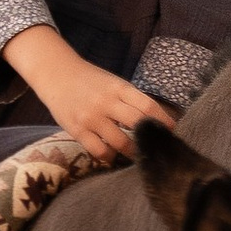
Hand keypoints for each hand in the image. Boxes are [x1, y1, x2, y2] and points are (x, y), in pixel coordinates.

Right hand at [2, 27, 175, 163]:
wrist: (56, 73)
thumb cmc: (90, 80)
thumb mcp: (113, 83)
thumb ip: (131, 100)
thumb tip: (158, 119)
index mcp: (119, 88)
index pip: (148, 106)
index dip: (164, 122)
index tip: (173, 132)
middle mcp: (106, 102)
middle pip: (138, 125)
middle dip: (151, 139)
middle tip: (158, 149)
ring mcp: (91, 117)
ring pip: (120, 142)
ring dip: (133, 152)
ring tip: (138, 156)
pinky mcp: (77, 130)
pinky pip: (99, 151)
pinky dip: (110, 157)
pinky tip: (113, 156)